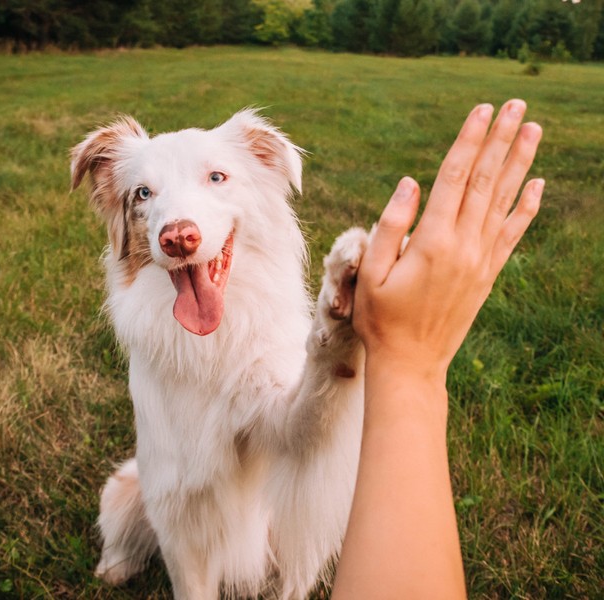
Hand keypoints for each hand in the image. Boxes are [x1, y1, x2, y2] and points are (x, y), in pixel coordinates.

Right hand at [353, 100, 543, 379]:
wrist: (411, 363)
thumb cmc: (380, 318)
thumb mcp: (371, 272)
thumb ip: (390, 225)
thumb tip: (411, 183)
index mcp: (432, 241)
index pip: (455, 178)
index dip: (469, 141)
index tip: (483, 110)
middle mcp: (464, 245)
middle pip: (486, 181)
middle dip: (501, 139)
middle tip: (517, 105)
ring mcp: (481, 260)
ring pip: (504, 201)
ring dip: (520, 163)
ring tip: (533, 129)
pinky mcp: (488, 274)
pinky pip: (512, 234)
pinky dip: (527, 207)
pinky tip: (537, 185)